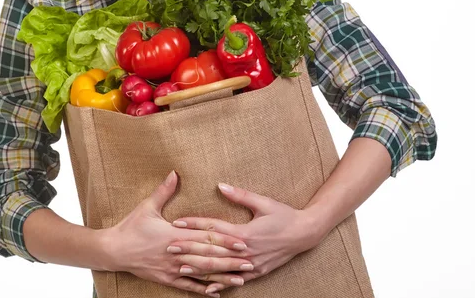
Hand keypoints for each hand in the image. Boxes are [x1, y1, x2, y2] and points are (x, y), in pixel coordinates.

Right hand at [99, 172, 252, 297]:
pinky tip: (217, 293)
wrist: (113, 251)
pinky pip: (187, 286)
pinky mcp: (166, 279)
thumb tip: (174, 172)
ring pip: (202, 275)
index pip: (206, 238)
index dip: (225, 240)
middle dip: (230, 260)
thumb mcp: (147, 206)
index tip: (242, 241)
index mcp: (175, 235)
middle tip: (251, 262)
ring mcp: (172, 269)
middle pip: (209, 258)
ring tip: (241, 279)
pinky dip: (202, 290)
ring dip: (222, 277)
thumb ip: (164, 191)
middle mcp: (177, 254)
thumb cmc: (130, 226)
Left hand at [172, 182, 319, 294]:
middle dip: (190, 248)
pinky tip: (207, 287)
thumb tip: (220, 186)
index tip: (177, 223)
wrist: (305, 234)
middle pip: (212, 250)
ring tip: (181, 268)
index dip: (194, 225)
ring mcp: (251, 265)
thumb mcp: (263, 202)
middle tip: (170, 247)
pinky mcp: (257, 272)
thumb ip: (240, 195)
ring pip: (221, 268)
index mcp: (246, 232)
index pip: (214, 228)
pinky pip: (235, 280)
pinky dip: (220, 284)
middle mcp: (246, 251)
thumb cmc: (284, 214)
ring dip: (200, 268)